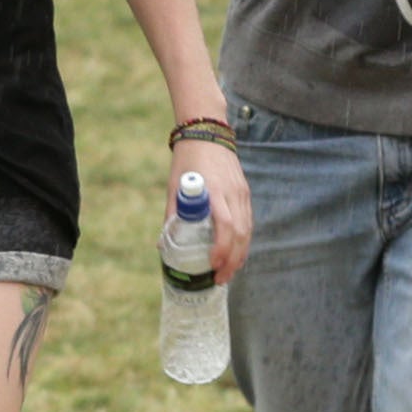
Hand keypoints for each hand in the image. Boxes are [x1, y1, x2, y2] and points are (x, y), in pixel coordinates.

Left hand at [172, 138, 252, 279]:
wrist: (208, 133)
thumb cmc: (187, 159)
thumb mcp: (174, 186)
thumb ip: (173, 213)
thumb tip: (163, 244)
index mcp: (214, 191)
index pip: (225, 225)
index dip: (221, 248)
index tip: (212, 264)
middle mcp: (233, 194)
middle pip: (240, 234)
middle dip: (232, 260)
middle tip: (220, 279)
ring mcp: (242, 193)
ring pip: (248, 230)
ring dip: (240, 255)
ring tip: (229, 272)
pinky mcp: (245, 193)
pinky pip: (248, 222)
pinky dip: (243, 242)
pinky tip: (236, 254)